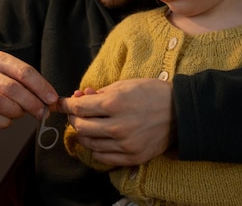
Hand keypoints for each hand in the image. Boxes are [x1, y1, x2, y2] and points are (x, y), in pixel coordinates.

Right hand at [0, 51, 57, 131]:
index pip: (24, 71)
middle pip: (12, 87)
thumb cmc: (5, 89)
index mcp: (0, 60)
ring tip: (22, 114)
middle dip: (31, 102)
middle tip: (43, 113)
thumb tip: (53, 101)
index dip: (41, 87)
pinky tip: (8, 120)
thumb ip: (35, 88)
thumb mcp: (20, 81)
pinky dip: (5, 121)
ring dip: (16, 111)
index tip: (52, 99)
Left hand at [57, 78, 174, 165]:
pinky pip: (103, 157)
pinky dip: (96, 148)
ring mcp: (125, 144)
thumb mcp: (125, 85)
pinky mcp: (132, 157)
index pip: (79, 107)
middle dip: (74, 118)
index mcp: (115, 103)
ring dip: (83, 134)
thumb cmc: (152, 93)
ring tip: (87, 125)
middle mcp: (118, 126)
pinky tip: (99, 139)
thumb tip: (80, 97)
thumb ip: (100, 93)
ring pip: (89, 143)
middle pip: (81, 126)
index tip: (61, 104)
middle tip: (76, 113)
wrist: (180, 112)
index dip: (67, 104)